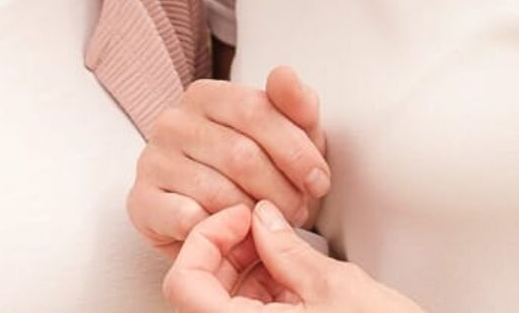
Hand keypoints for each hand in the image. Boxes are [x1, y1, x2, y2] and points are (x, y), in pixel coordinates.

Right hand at [130, 66, 330, 254]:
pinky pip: (186, 218)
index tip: (318, 181)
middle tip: (299, 211)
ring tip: (273, 226)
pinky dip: (219, 230)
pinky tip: (236, 234)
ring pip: (218, 191)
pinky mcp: (141, 202)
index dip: (295, 150)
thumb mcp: (290, 134)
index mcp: (205, 94)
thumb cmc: (259, 169)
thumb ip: (295, 103)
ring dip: (256, 217)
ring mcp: (152, 161)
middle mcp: (173, 121)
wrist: (218, 215)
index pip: (255, 110)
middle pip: (240, 154)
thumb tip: (284, 74)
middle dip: (281, 190)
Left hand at [164, 201, 424, 311]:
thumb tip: (264, 219)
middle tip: (260, 223)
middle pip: (199, 291)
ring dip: (244, 267)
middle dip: (228, 248)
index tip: (239, 216)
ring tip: (281, 244)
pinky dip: (260, 289)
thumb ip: (287, 248)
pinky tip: (289, 271)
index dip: (206, 239)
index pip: (184, 285)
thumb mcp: (334, 287)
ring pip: (222, 302)